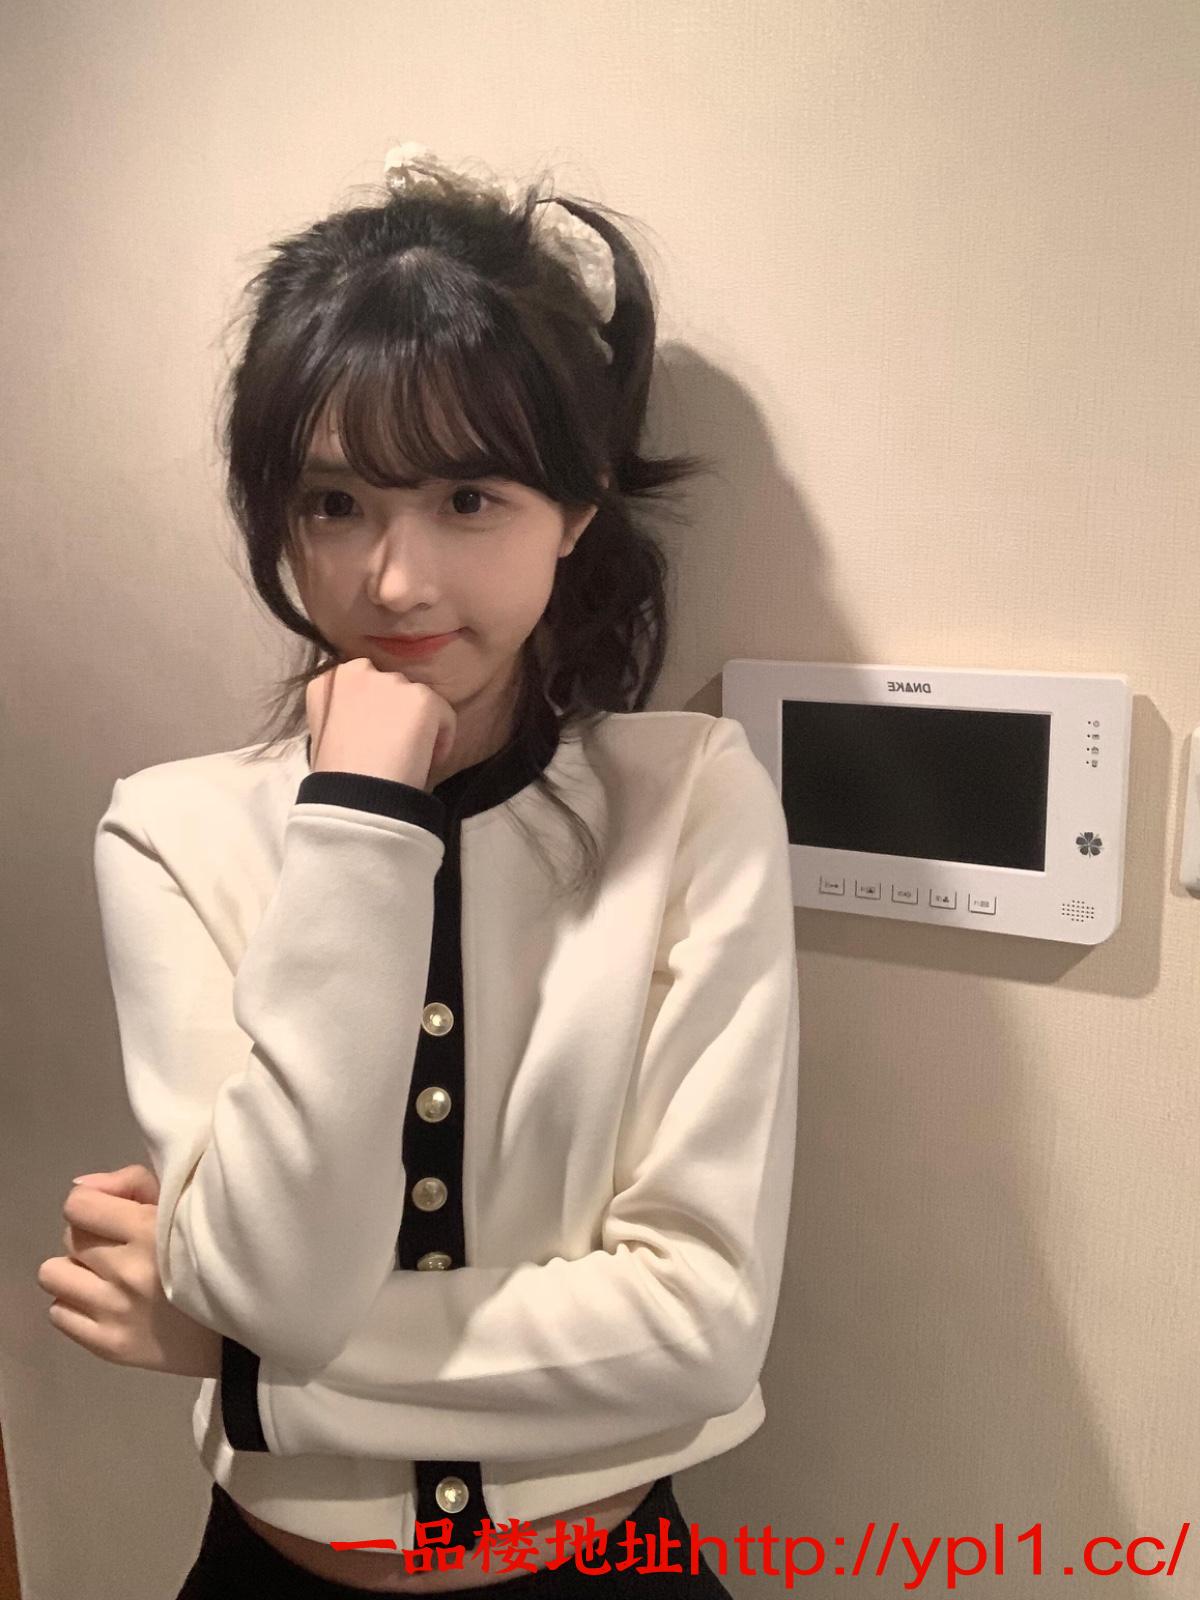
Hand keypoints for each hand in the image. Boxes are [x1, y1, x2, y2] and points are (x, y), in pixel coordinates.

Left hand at [37, 1164, 221, 1378]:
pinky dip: (77, 1306)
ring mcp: (113, 1312)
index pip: (78, 1206)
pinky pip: (58, 1314)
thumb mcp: (185, 1203)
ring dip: (77, 1272)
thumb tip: (82, 1187)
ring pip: (53, 1276)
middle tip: (119, 1248)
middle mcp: (125, 1271)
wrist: (246, 1324)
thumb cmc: (214, 1252)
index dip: (92, 1205)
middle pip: (68, 1238)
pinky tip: (107, 1304)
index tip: (112, 1214)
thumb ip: (132, 1183)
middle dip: (90, 1237)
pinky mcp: (109, 1346)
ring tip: (106, 1277)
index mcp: (148, 1230)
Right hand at [306, 656, 457, 789]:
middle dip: (394, 713)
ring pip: (416, 700)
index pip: (360, 682)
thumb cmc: (335, 779)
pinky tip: (426, 762)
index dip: (371, 711)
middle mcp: (358, 672)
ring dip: (416, 724)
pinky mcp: (421, 698)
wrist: (355, 796)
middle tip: (393, 749)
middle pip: (390, 687)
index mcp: (329, 682)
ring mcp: (391, 682)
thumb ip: (344, 719)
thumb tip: (364, 727)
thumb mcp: (326, 739)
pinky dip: (442, 739)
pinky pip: (444, 715)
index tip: (373, 738)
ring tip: (409, 759)